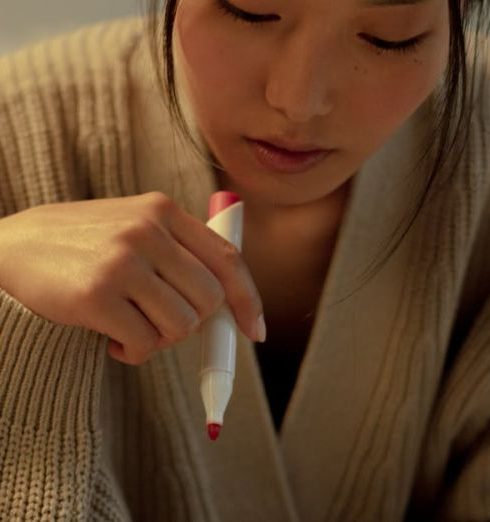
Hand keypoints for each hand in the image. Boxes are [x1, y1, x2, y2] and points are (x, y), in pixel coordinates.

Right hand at [0, 192, 263, 364]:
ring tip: (130, 327)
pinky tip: (110, 339)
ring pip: (182, 326)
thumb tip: (229, 302)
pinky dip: (134, 352)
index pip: (227, 259)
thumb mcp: (132, 229)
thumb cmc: (80, 246)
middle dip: (192, 324)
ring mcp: (122, 260)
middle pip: (210, 299)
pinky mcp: (96, 294)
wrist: (8, 250)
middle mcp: (147, 229)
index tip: (255, 330)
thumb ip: (179, 254)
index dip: (247, 299)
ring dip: (160, 339)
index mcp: (162, 210)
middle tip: (161, 324)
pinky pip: (146, 344)